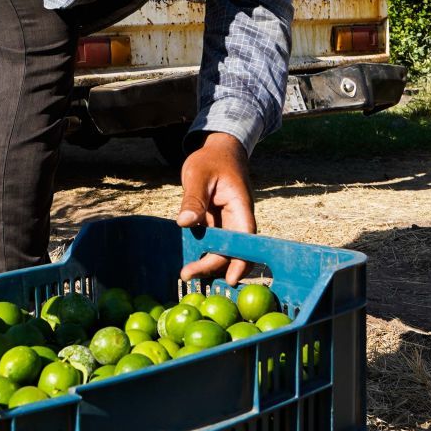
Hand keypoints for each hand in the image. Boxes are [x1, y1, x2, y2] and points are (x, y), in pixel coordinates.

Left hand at [175, 131, 255, 282]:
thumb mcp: (198, 174)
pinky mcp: (216, 224)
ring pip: (222, 249)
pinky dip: (202, 252)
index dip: (241, 260)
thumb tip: (184, 223)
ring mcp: (227, 222)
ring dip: (207, 262)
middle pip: (232, 249)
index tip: (230, 279)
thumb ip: (193, 198)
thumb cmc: (211, 159)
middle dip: (213, 265)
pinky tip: (188, 261)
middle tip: (186, 275)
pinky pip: (212, 242)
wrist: (219, 151)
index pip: (245, 238)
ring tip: (186, 273)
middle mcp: (237, 219)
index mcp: (240, 206)